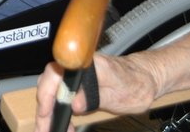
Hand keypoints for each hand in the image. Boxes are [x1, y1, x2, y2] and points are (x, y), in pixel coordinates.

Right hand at [34, 55, 161, 131]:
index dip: (46, 94)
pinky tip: (64, 124)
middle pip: (48, 84)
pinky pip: (59, 95)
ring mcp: (75, 74)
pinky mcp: (76, 83)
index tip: (45, 112)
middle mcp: (77, 66)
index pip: (56, 74)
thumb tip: (75, 103)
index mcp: (87, 64)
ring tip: (51, 129)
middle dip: (43, 109)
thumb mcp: (118, 95)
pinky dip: (57, 111)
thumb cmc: (136, 83)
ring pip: (51, 91)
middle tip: (44, 129)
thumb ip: (96, 97)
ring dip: (48, 112)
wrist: (145, 78)